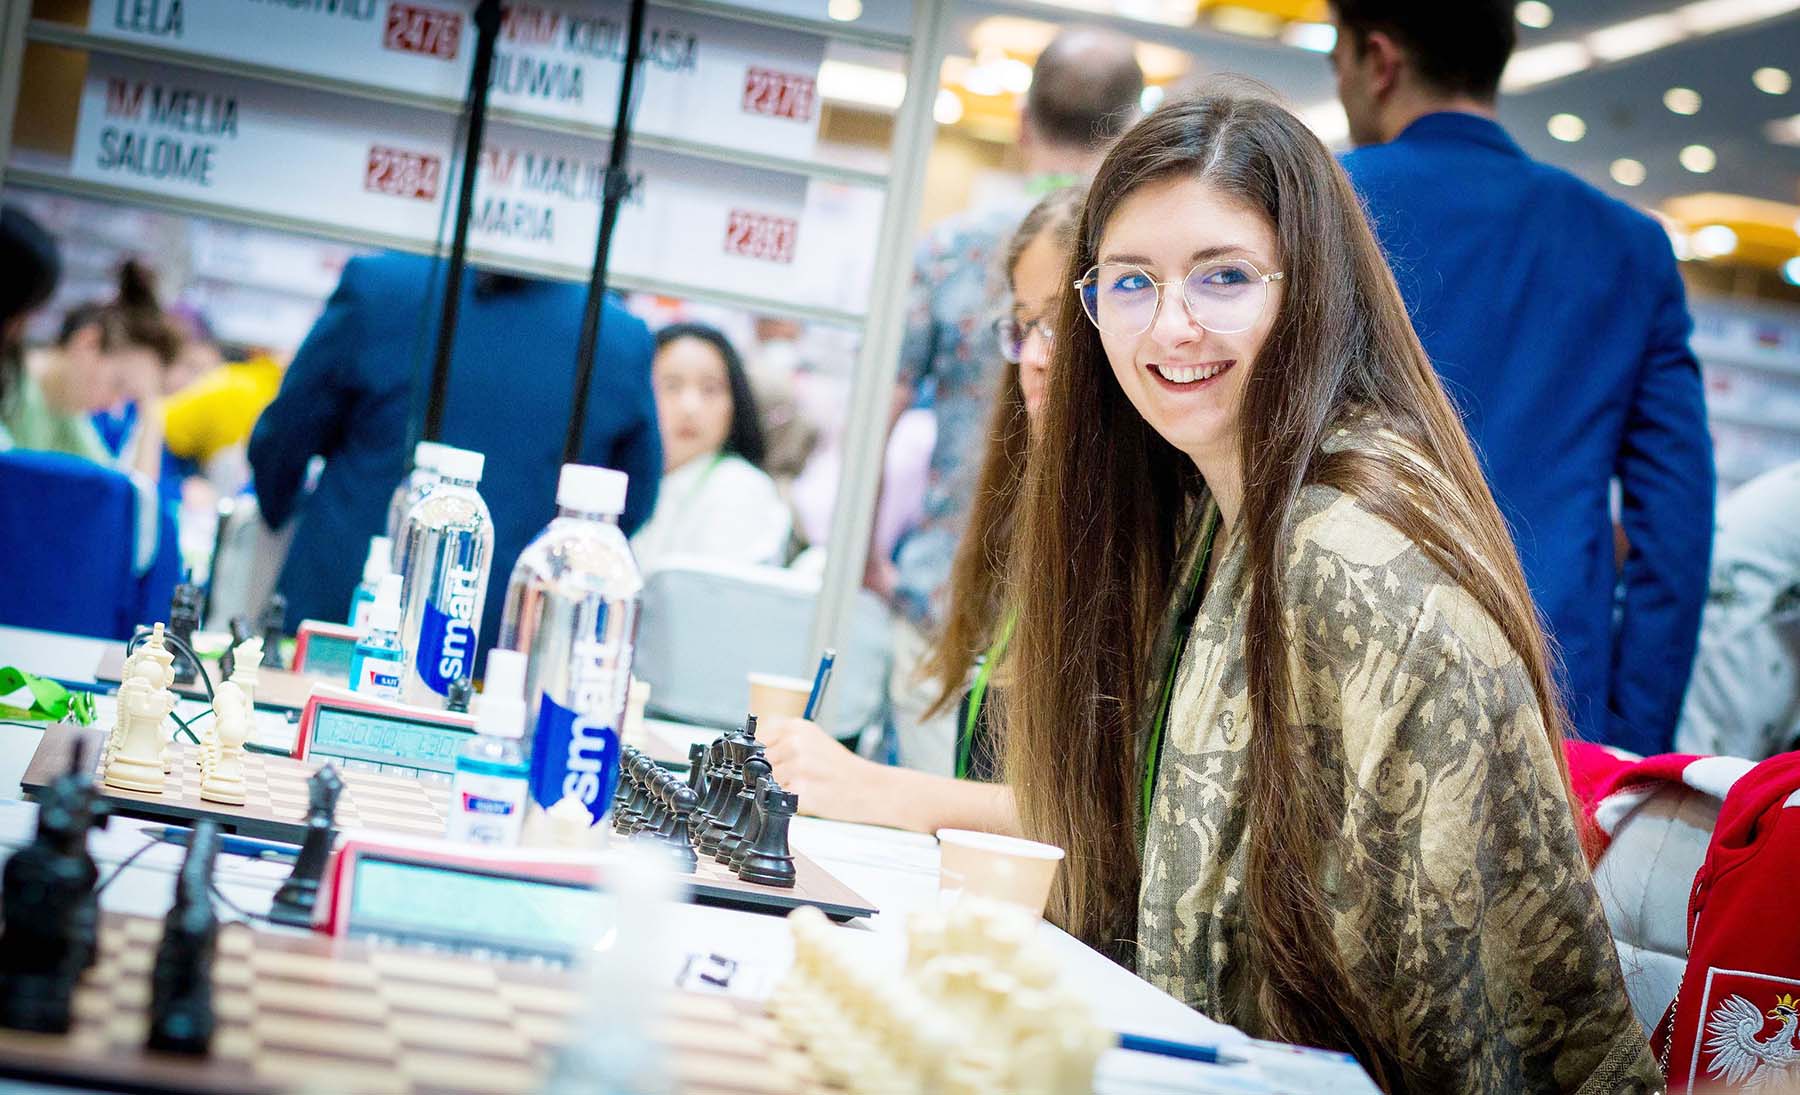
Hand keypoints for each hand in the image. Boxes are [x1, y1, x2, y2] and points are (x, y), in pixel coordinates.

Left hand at [759, 716, 895, 826]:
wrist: (871, 789)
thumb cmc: (842, 769)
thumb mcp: (813, 741)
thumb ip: (784, 742)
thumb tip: (751, 756)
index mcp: (796, 727)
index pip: (757, 742)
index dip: (759, 758)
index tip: (770, 766)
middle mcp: (795, 743)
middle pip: (758, 764)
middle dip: (769, 775)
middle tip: (797, 780)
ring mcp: (797, 766)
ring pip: (766, 783)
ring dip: (779, 790)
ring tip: (806, 788)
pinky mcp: (800, 791)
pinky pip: (777, 799)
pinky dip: (787, 803)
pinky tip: (808, 798)